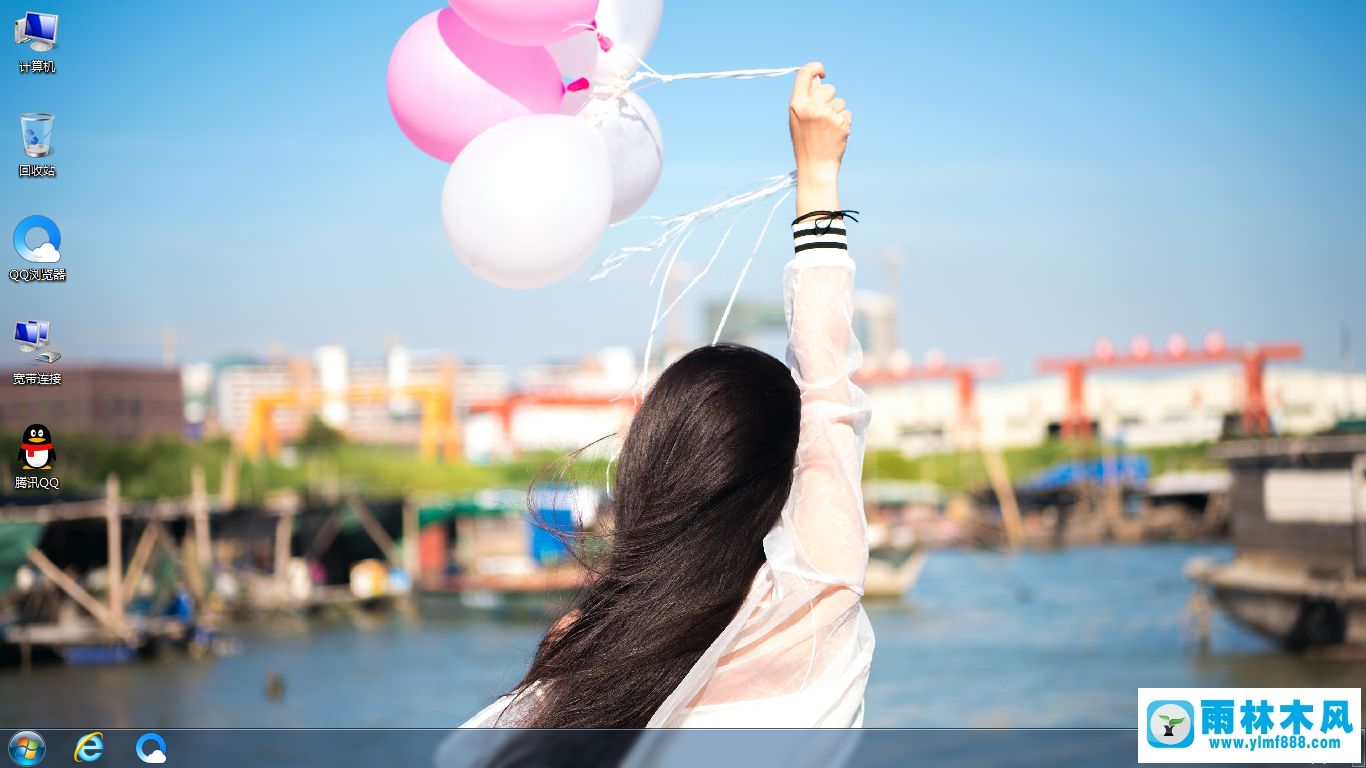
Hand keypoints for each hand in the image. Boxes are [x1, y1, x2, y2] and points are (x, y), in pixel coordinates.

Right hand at [789, 62, 850, 215]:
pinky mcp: (840, 122)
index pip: (805, 72)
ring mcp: (826, 115)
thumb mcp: (798, 119)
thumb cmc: (805, 142)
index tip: (822, 72)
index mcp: (796, 104)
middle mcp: (811, 107)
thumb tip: (818, 80)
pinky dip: (844, 123)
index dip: (816, 67)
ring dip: (837, 113)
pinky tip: (835, 135)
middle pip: (828, 88)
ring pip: (840, 102)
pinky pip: (847, 114)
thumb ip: (806, 99)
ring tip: (827, 130)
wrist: (815, 167)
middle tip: (823, 116)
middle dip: (830, 99)